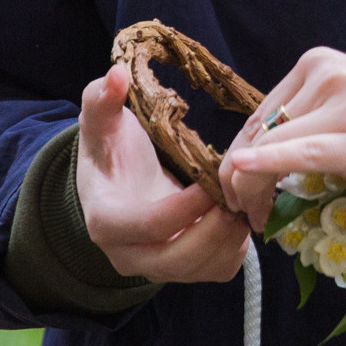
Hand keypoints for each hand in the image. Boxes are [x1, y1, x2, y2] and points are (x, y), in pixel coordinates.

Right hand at [75, 65, 250, 283]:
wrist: (118, 179)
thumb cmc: (111, 147)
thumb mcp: (102, 121)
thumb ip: (102, 98)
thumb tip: (116, 75)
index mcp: (105, 220)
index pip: (148, 226)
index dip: (183, 207)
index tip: (210, 181)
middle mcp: (127, 255)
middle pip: (177, 259)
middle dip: (213, 231)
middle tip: (238, 196)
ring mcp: (156, 267)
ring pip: (201, 270)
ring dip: (229, 238)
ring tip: (243, 200)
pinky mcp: (183, 270)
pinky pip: (217, 270)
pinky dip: (235, 246)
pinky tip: (239, 213)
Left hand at [217, 46, 345, 230]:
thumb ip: (308, 113)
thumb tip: (257, 148)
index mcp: (320, 62)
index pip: (261, 113)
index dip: (241, 154)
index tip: (240, 188)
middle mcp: (327, 74)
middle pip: (261, 130)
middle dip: (241, 176)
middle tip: (244, 210)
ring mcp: (343, 105)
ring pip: (272, 147)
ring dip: (252, 188)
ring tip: (256, 218)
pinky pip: (298, 155)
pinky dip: (265, 166)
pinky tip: (242, 175)